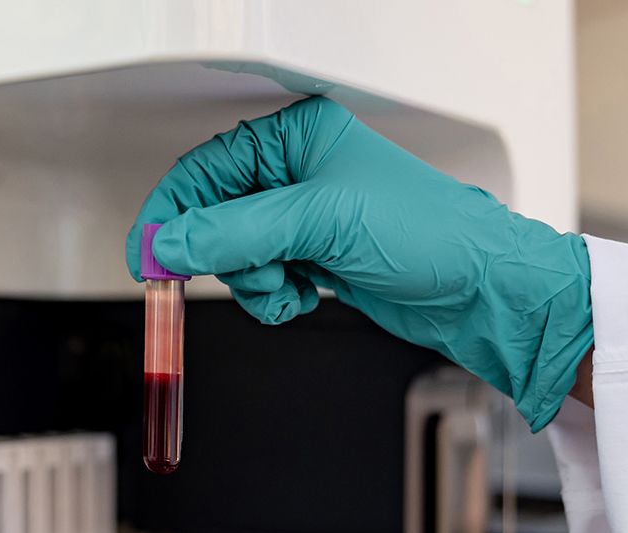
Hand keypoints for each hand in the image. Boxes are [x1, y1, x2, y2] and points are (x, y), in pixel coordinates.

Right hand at [126, 97, 593, 430]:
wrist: (477, 290)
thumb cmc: (426, 234)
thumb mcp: (320, 223)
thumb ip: (235, 232)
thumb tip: (170, 243)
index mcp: (294, 139)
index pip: (203, 170)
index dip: (171, 214)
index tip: (150, 256)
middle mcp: (294, 173)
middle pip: (212, 219)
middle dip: (227, 257)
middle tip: (247, 274)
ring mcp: (300, 219)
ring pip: (233, 258)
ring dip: (254, 282)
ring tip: (293, 285)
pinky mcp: (309, 257)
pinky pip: (259, 281)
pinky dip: (273, 298)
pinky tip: (306, 294)